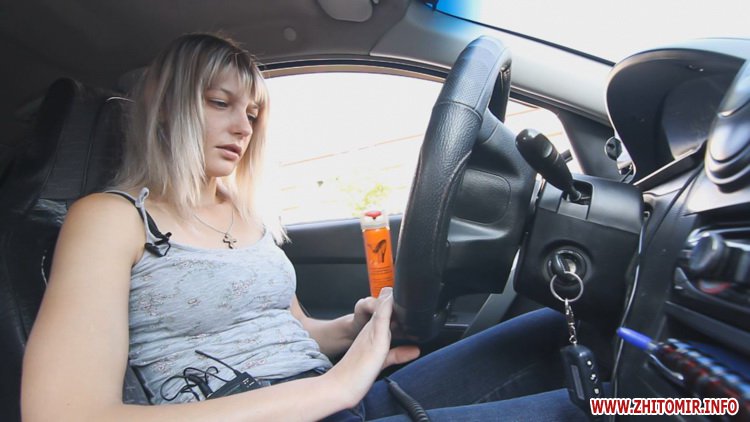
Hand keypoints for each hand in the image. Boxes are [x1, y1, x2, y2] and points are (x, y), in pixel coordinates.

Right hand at [326, 288, 419, 406]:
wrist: (339, 386)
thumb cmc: (356, 376)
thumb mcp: (381, 361)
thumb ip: (397, 354)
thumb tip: (415, 349)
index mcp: (373, 334)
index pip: (386, 313)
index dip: (393, 303)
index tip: (402, 293)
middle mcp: (371, 330)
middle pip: (384, 307)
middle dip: (392, 296)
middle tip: (401, 285)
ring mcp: (372, 333)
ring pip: (383, 309)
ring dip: (390, 297)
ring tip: (397, 285)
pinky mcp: (375, 340)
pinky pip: (381, 319)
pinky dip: (386, 307)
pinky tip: (390, 298)